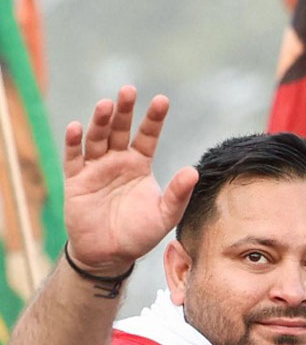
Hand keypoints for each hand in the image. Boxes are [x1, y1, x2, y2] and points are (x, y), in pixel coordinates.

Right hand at [61, 86, 197, 274]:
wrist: (110, 254)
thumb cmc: (140, 234)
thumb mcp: (165, 216)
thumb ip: (178, 194)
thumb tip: (194, 171)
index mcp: (139, 164)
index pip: (147, 136)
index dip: (153, 119)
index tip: (162, 100)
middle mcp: (117, 160)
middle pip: (120, 129)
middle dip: (124, 110)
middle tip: (129, 90)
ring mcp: (95, 167)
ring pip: (97, 138)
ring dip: (100, 121)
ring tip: (106, 105)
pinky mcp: (76, 179)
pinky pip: (74, 157)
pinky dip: (73, 142)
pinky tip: (76, 128)